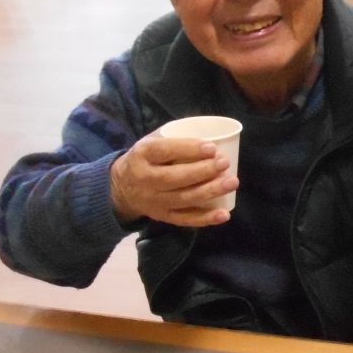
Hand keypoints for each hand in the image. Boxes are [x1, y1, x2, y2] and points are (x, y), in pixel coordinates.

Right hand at [110, 132, 238, 226]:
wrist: (120, 187)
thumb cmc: (146, 158)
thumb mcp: (151, 141)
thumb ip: (174, 136)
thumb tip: (211, 132)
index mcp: (142, 155)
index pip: (165, 151)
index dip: (189, 149)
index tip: (212, 148)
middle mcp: (145, 179)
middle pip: (176, 177)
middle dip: (203, 171)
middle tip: (225, 163)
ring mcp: (154, 201)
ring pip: (184, 198)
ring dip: (210, 191)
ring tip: (232, 182)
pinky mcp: (162, 216)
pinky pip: (185, 219)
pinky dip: (205, 219)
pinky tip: (224, 215)